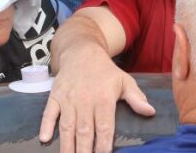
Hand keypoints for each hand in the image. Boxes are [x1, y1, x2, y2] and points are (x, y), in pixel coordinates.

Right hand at [39, 49, 154, 152]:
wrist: (81, 51)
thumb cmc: (105, 71)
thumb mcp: (124, 81)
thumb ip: (136, 98)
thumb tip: (150, 112)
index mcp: (103, 99)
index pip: (104, 126)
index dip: (103, 144)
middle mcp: (84, 100)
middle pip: (84, 130)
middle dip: (84, 150)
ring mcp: (67, 99)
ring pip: (67, 125)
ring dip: (67, 144)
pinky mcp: (55, 96)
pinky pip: (48, 112)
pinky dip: (45, 125)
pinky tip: (44, 138)